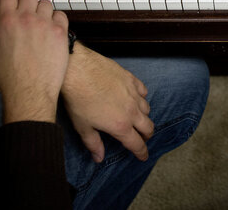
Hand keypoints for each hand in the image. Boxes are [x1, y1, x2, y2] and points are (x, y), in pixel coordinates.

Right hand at [0, 0, 68, 123]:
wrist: (30, 91)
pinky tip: (52, 28)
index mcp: (6, 21)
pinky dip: (57, 19)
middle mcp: (27, 18)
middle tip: (27, 7)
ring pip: (46, 3)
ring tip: (40, 20)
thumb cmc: (9, 78)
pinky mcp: (60, 32)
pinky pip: (61, 15)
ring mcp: (45, 24)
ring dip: (43, 9)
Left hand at [61, 45, 153, 162]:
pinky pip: (143, 91)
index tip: (143, 157)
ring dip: (144, 117)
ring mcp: (133, 93)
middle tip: (141, 139)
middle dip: (146, 136)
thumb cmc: (78, 98)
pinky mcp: (131, 79)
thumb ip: (93, 144)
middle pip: (148, 128)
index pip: (137, 144)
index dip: (141, 153)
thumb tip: (99, 157)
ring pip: (147, 109)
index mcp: (120, 126)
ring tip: (135, 118)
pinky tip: (134, 98)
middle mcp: (132, 110)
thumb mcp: (82, 126)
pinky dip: (141, 98)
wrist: (78, 70)